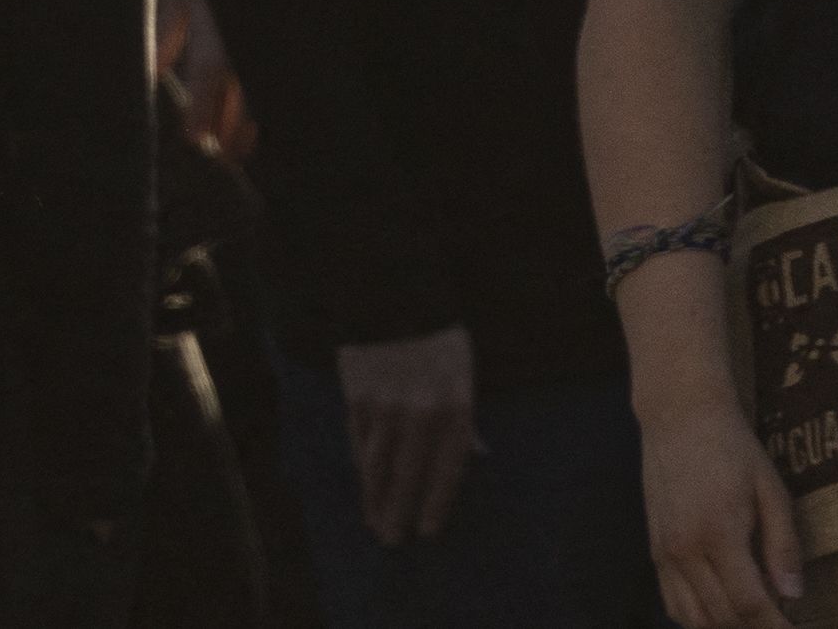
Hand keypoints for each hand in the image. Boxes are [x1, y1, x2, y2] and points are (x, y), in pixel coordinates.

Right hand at [336, 326, 480, 547]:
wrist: (393, 296)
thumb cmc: (438, 337)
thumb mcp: (464, 373)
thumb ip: (467, 417)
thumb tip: (480, 455)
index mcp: (454, 406)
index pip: (446, 469)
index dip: (436, 503)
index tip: (427, 531)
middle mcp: (420, 411)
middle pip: (407, 475)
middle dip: (399, 511)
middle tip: (391, 541)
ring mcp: (385, 404)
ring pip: (377, 463)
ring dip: (374, 497)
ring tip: (373, 522)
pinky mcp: (357, 394)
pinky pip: (359, 439)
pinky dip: (360, 464)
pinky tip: (362, 482)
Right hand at [637, 394, 803, 628]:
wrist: (679, 416)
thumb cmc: (732, 448)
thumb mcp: (771, 489)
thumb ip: (783, 545)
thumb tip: (793, 595)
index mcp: (717, 533)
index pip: (749, 604)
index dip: (776, 627)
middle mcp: (684, 550)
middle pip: (722, 617)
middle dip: (756, 628)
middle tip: (783, 621)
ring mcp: (664, 552)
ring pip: (693, 618)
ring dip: (726, 627)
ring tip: (754, 617)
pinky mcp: (655, 550)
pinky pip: (673, 603)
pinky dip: (698, 618)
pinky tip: (721, 609)